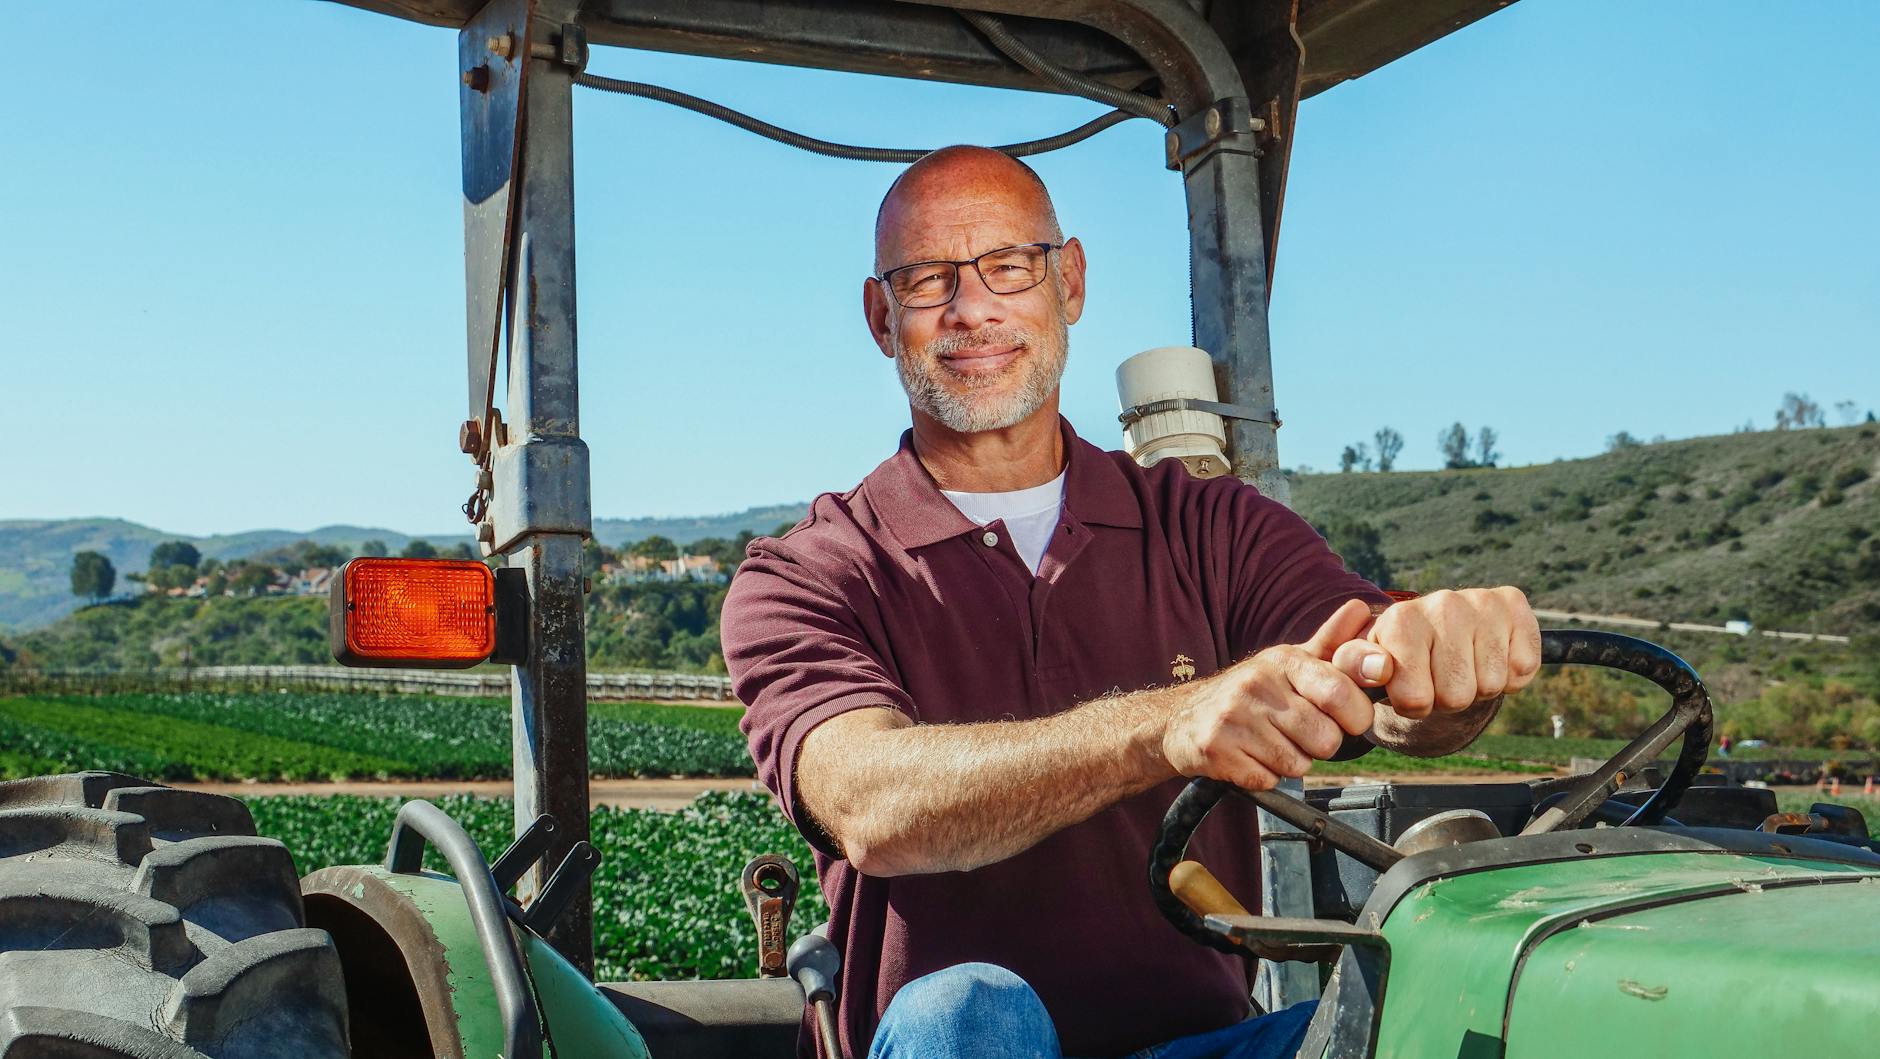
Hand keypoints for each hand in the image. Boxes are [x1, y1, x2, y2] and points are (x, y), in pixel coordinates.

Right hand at [1161, 600, 1378, 789]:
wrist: (1181, 719)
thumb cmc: (1250, 693)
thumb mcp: (1288, 662)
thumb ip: (1331, 643)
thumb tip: (1363, 608)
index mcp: (1283, 661)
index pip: (1340, 693)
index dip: (1354, 716)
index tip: (1344, 719)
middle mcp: (1257, 684)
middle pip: (1325, 738)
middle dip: (1321, 746)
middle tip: (1302, 735)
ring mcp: (1233, 716)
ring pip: (1298, 764)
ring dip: (1291, 763)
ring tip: (1271, 744)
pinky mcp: (1216, 749)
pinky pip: (1267, 781)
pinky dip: (1264, 777)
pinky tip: (1250, 758)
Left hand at [1331, 587, 1540, 720]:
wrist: (1435, 628)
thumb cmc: (1397, 653)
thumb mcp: (1364, 662)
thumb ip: (1353, 666)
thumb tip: (1378, 668)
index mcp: (1401, 619)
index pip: (1414, 698)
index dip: (1413, 704)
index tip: (1407, 685)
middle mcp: (1442, 603)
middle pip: (1456, 697)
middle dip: (1446, 698)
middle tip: (1438, 676)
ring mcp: (1481, 602)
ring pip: (1490, 686)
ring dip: (1477, 687)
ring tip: (1461, 665)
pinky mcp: (1515, 606)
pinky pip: (1522, 669)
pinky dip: (1509, 676)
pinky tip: (1489, 656)